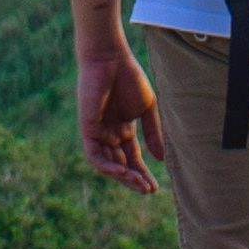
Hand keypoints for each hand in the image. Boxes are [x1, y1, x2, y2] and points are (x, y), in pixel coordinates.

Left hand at [74, 36, 165, 193]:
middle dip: (134, 179)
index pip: (132, 158)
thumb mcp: (146, 109)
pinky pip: (95, 155)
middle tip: (148, 190)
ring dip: (123, 177)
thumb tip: (161, 158)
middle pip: (120, 165)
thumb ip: (152, 133)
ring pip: (107, 164)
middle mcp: (108, 134)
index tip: (155, 188)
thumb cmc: (129, 77)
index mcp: (122, 129)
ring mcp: (97, 133)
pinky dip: (108, 166)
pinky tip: (123, 171)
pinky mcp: (87, 129)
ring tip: (139, 184)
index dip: (142, 173)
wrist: (110, 58)